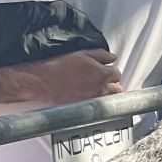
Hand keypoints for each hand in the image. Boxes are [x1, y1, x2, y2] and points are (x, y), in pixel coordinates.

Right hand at [0, 50, 121, 105]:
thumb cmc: (61, 66)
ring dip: (106, 94)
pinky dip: (96, 101)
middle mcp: (101, 88)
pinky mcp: (86, 107)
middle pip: (117, 89)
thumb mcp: (82, 54)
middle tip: (103, 80)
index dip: (111, 72)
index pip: (117, 74)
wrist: (44, 82)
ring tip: (96, 89)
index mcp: (102, 74)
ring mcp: (94, 99)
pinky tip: (88, 95)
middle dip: (112, 84)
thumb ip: (101, 55)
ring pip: (109, 99)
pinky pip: (98, 106)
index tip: (106, 71)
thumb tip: (113, 57)